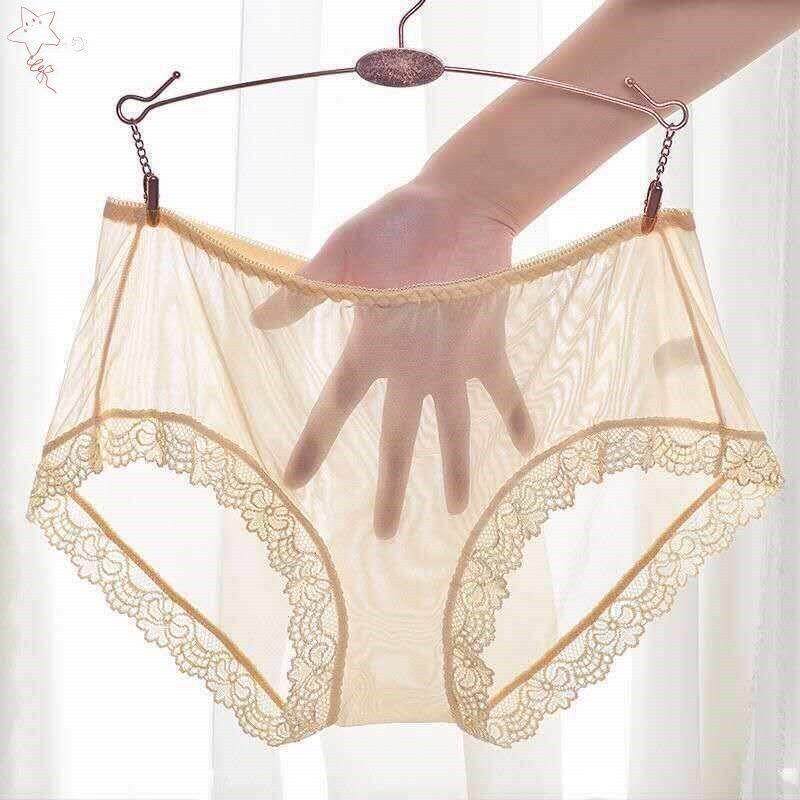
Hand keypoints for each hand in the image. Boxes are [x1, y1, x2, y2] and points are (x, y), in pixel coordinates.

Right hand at [251, 180, 534, 537]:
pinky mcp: (488, 346)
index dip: (313, 446)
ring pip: (454, 429)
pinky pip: (505, 391)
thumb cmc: (393, 227)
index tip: (294, 483)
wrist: (455, 204)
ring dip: (455, 468)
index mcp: (372, 351)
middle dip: (391, 486)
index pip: (334, 409)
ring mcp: (450, 362)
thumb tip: (257, 320)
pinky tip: (529, 444)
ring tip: (457, 510)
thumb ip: (305, 292)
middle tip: (385, 536)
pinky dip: (518, 415)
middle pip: (396, 440)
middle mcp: (410, 368)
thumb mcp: (341, 258)